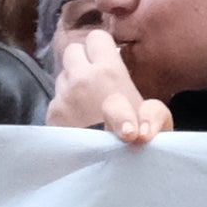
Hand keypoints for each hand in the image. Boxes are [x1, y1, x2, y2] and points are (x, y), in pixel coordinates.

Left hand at [47, 24, 168, 148]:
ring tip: (87, 103)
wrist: (104, 169)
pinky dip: (65, 108)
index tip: (109, 62)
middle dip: (82, 61)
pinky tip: (77, 122)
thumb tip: (139, 116)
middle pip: (72, 50)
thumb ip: (153, 110)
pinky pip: (56, 101)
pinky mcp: (51, 114)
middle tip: (96, 78)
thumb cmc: (136, 141)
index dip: (102, 48)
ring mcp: (62, 96)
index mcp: (108, 70)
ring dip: (73, 84)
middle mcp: (80, 78)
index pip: (96, 37)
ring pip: (62, 76)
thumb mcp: (156, 120)